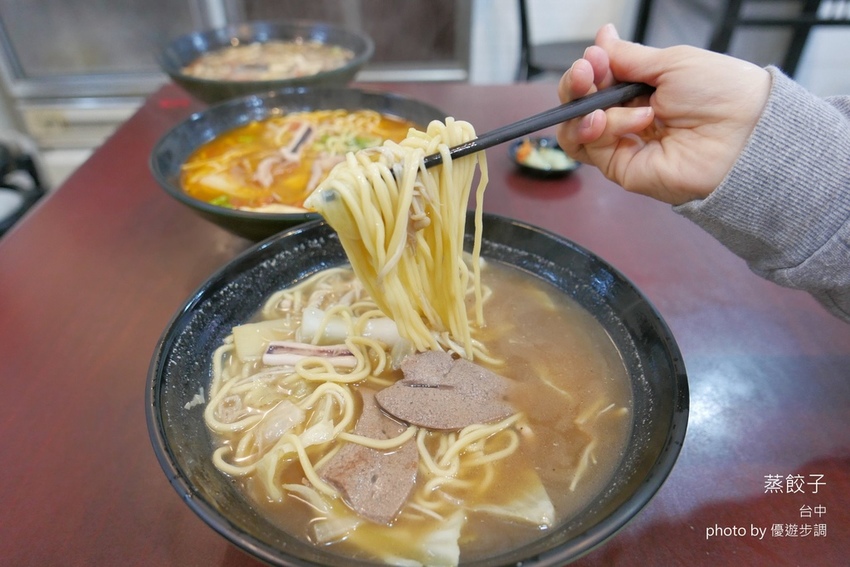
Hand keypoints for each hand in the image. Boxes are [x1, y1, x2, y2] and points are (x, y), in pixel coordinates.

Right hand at [556, 24, 770, 204]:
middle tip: (585, 73)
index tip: (594, 56)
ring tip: (598, 103)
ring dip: (581, 110)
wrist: (745, 133)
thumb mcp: (671, 63)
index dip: (588, 68)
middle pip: (578, 104)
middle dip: (575, 85)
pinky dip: (604, 129)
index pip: (596, 80)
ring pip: (575, 129)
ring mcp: (623, 144)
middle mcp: (627, 116)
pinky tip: (633, 120)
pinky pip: (593, 148)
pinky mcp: (623, 168)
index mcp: (640, 90)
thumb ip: (629, 57)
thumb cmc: (721, 93)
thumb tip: (602, 39)